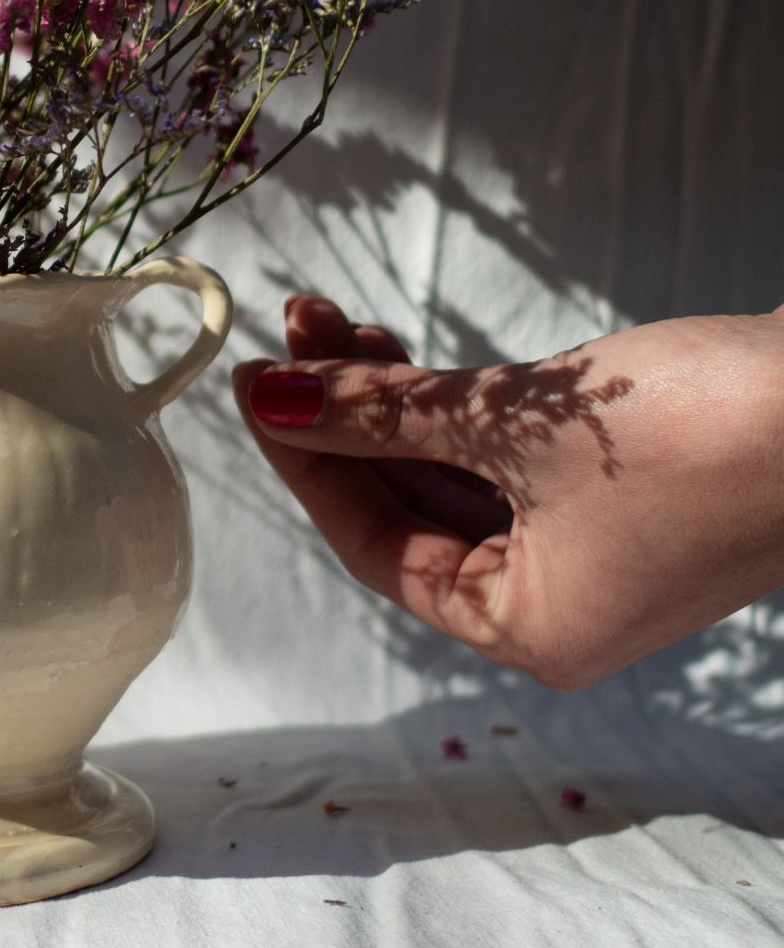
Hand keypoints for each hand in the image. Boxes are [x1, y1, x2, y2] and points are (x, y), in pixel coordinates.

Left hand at [233, 294, 783, 688]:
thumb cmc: (693, 435)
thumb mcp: (508, 423)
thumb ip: (381, 414)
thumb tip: (276, 401)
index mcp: (532, 628)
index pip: (375, 547)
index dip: (307, 461)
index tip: (254, 386)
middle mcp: (557, 603)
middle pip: (406, 507)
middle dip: (344, 414)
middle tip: (290, 334)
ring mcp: (592, 547)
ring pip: (449, 472)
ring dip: (389, 396)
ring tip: (327, 319)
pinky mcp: (618, 490)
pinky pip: (500, 455)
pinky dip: (447, 402)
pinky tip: (391, 345)